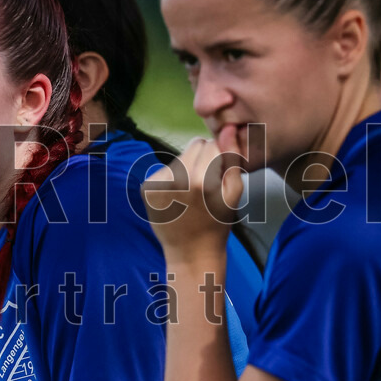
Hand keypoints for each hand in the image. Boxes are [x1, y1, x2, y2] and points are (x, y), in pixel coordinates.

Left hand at [141, 127, 243, 257]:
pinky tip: (177, 196)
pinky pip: (164, 170)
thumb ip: (232, 157)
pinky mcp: (146, 187)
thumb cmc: (217, 222)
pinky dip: (171, 178)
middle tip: (205, 182)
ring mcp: (158, 182)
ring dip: (187, 167)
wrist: (190, 251)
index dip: (218, 155)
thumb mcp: (234, 192)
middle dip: (202, 158)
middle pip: (193, 146)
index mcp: (201, 179)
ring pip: (178, 157)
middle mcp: (176, 178)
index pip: (211, 143)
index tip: (218, 173)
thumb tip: (228, 128)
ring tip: (191, 192)